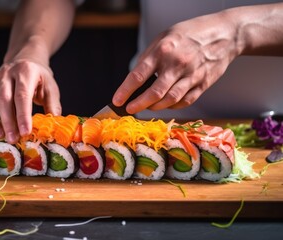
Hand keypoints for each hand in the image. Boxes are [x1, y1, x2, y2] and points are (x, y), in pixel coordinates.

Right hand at [0, 59, 60, 143]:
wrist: (26, 60)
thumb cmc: (40, 78)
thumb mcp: (50, 88)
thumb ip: (52, 106)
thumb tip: (53, 127)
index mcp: (27, 72)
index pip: (23, 95)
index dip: (23, 115)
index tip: (25, 132)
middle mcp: (8, 73)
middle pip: (4, 98)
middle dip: (8, 121)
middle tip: (13, 139)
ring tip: (1, 137)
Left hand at [113, 10, 241, 113]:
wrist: (224, 34)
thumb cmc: (189, 34)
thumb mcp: (163, 37)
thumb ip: (148, 57)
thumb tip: (134, 79)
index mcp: (163, 51)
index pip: (138, 75)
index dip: (125, 91)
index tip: (117, 100)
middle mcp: (177, 64)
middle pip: (154, 93)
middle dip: (139, 104)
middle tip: (130, 109)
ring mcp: (192, 75)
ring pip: (169, 100)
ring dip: (154, 107)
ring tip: (146, 107)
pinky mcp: (203, 84)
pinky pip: (184, 102)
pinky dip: (172, 106)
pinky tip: (165, 104)